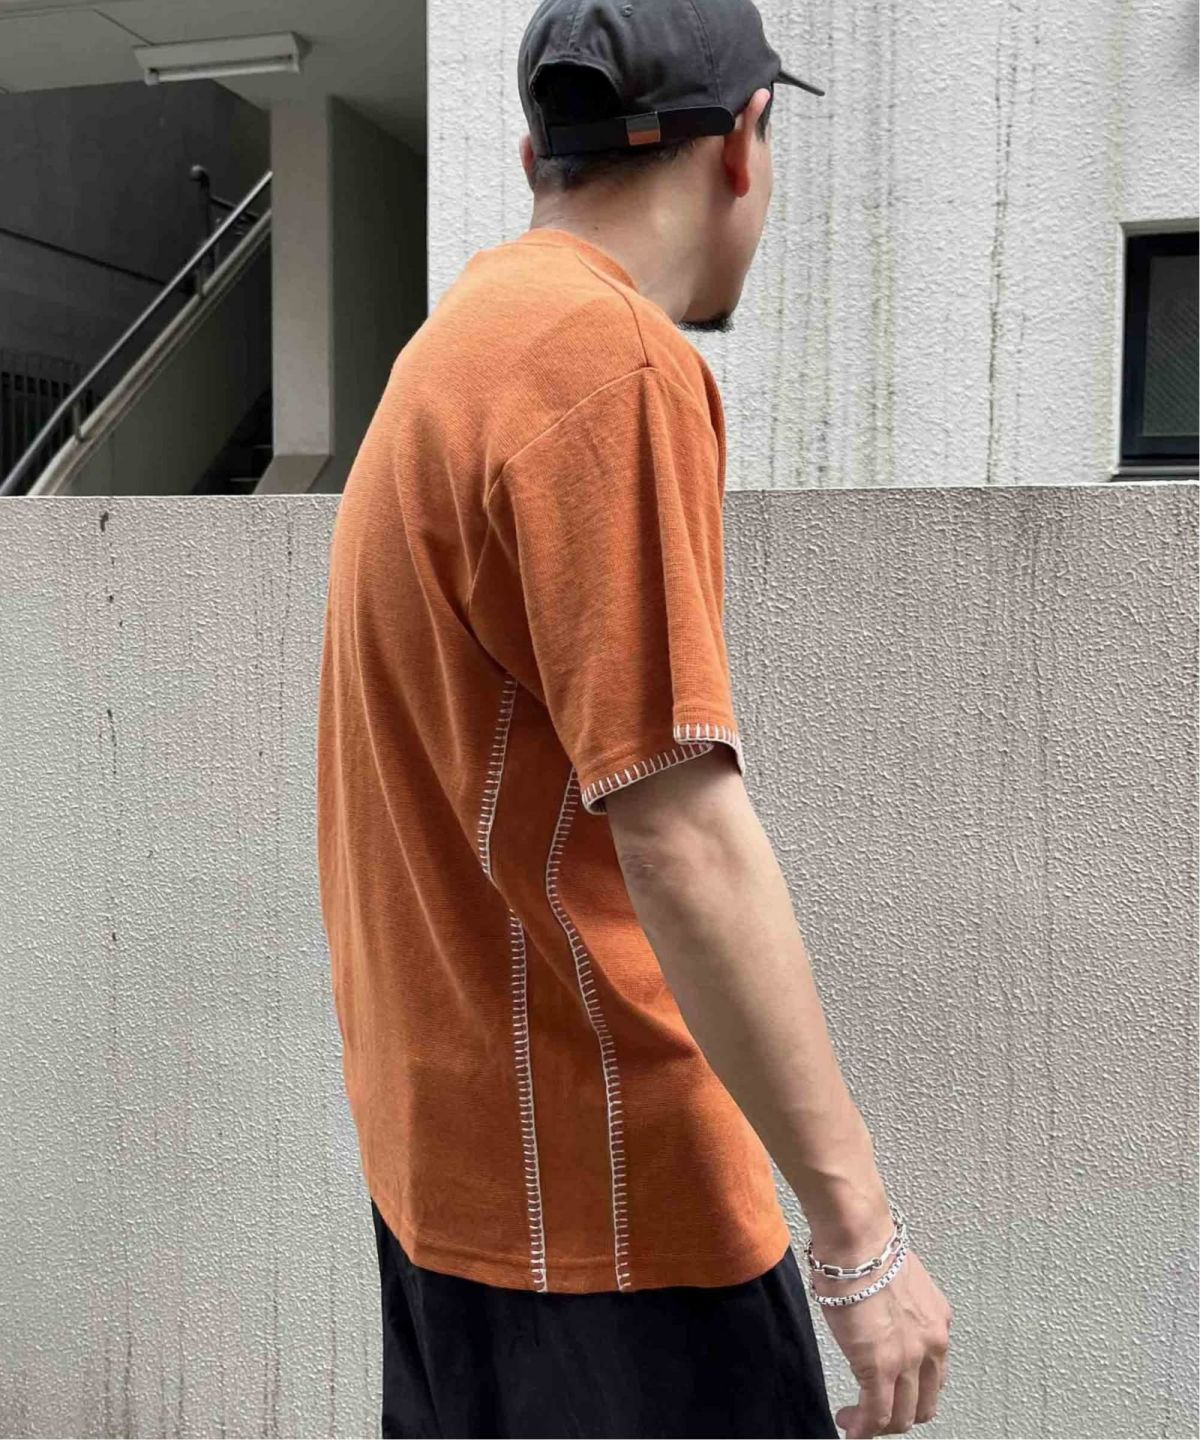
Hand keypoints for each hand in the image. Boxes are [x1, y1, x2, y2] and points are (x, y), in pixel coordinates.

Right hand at [813, 1246, 951, 1437]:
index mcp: (938, 1322)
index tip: (893, 1390)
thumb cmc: (868, 1247)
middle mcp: (932, 1345)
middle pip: (924, 1403)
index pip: (934, 1373)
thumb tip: (876, 1315)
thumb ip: (897, 1307)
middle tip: (876, 1413)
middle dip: (900, 1414)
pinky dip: (863, 1427)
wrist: (858, 1240)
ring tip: (857, 1421)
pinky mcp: (879, 1367)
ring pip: (902, 1415)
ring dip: (879, 1425)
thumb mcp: (898, 1281)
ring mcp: (908, 1360)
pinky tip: (850, 1427)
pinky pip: (876, 1413)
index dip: (912, 1390)